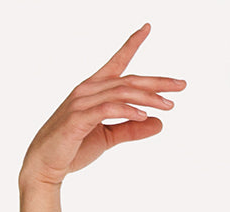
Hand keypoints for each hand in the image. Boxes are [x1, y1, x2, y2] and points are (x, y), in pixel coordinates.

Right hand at [19, 22, 184, 188]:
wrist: (47, 164)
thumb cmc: (74, 148)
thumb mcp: (109, 137)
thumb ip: (132, 129)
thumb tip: (159, 124)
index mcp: (94, 89)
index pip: (117, 62)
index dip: (132, 44)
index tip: (147, 28)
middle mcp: (88, 90)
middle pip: (128, 80)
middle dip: (156, 81)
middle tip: (181, 85)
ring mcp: (82, 102)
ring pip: (121, 93)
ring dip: (147, 98)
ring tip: (168, 106)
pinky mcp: (78, 119)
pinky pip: (107, 109)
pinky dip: (127, 110)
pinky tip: (144, 115)